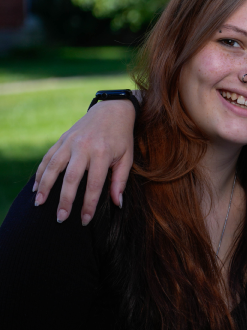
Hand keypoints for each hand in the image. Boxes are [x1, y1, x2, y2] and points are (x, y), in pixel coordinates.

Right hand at [33, 100, 136, 225]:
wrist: (112, 109)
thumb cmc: (122, 137)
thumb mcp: (127, 157)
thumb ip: (120, 180)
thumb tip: (117, 203)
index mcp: (102, 153)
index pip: (94, 184)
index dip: (88, 204)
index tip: (84, 220)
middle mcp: (83, 147)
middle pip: (71, 178)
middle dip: (64, 200)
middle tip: (60, 218)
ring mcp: (70, 141)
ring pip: (53, 167)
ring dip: (45, 186)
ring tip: (39, 203)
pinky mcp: (62, 138)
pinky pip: (48, 157)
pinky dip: (41, 172)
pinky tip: (36, 186)